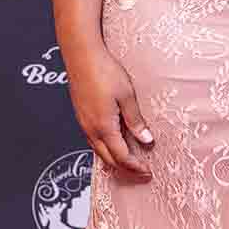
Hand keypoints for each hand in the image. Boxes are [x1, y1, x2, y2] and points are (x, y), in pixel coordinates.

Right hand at [67, 47, 154, 176]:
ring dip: (115, 160)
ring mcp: (83, 124)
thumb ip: (136, 121)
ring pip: (99, 151)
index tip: (147, 172)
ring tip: (130, 162)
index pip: (121, 157)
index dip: (135, 167)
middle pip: (108, 159)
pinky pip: (93, 141)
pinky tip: (114, 144)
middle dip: (126, 169)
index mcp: (104, 127)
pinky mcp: (81, 116)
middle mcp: (91, 129)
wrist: (82, 56)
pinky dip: (105, 149)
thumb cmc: (104, 71)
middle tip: (141, 173)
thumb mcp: (127, 96)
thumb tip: (145, 139)